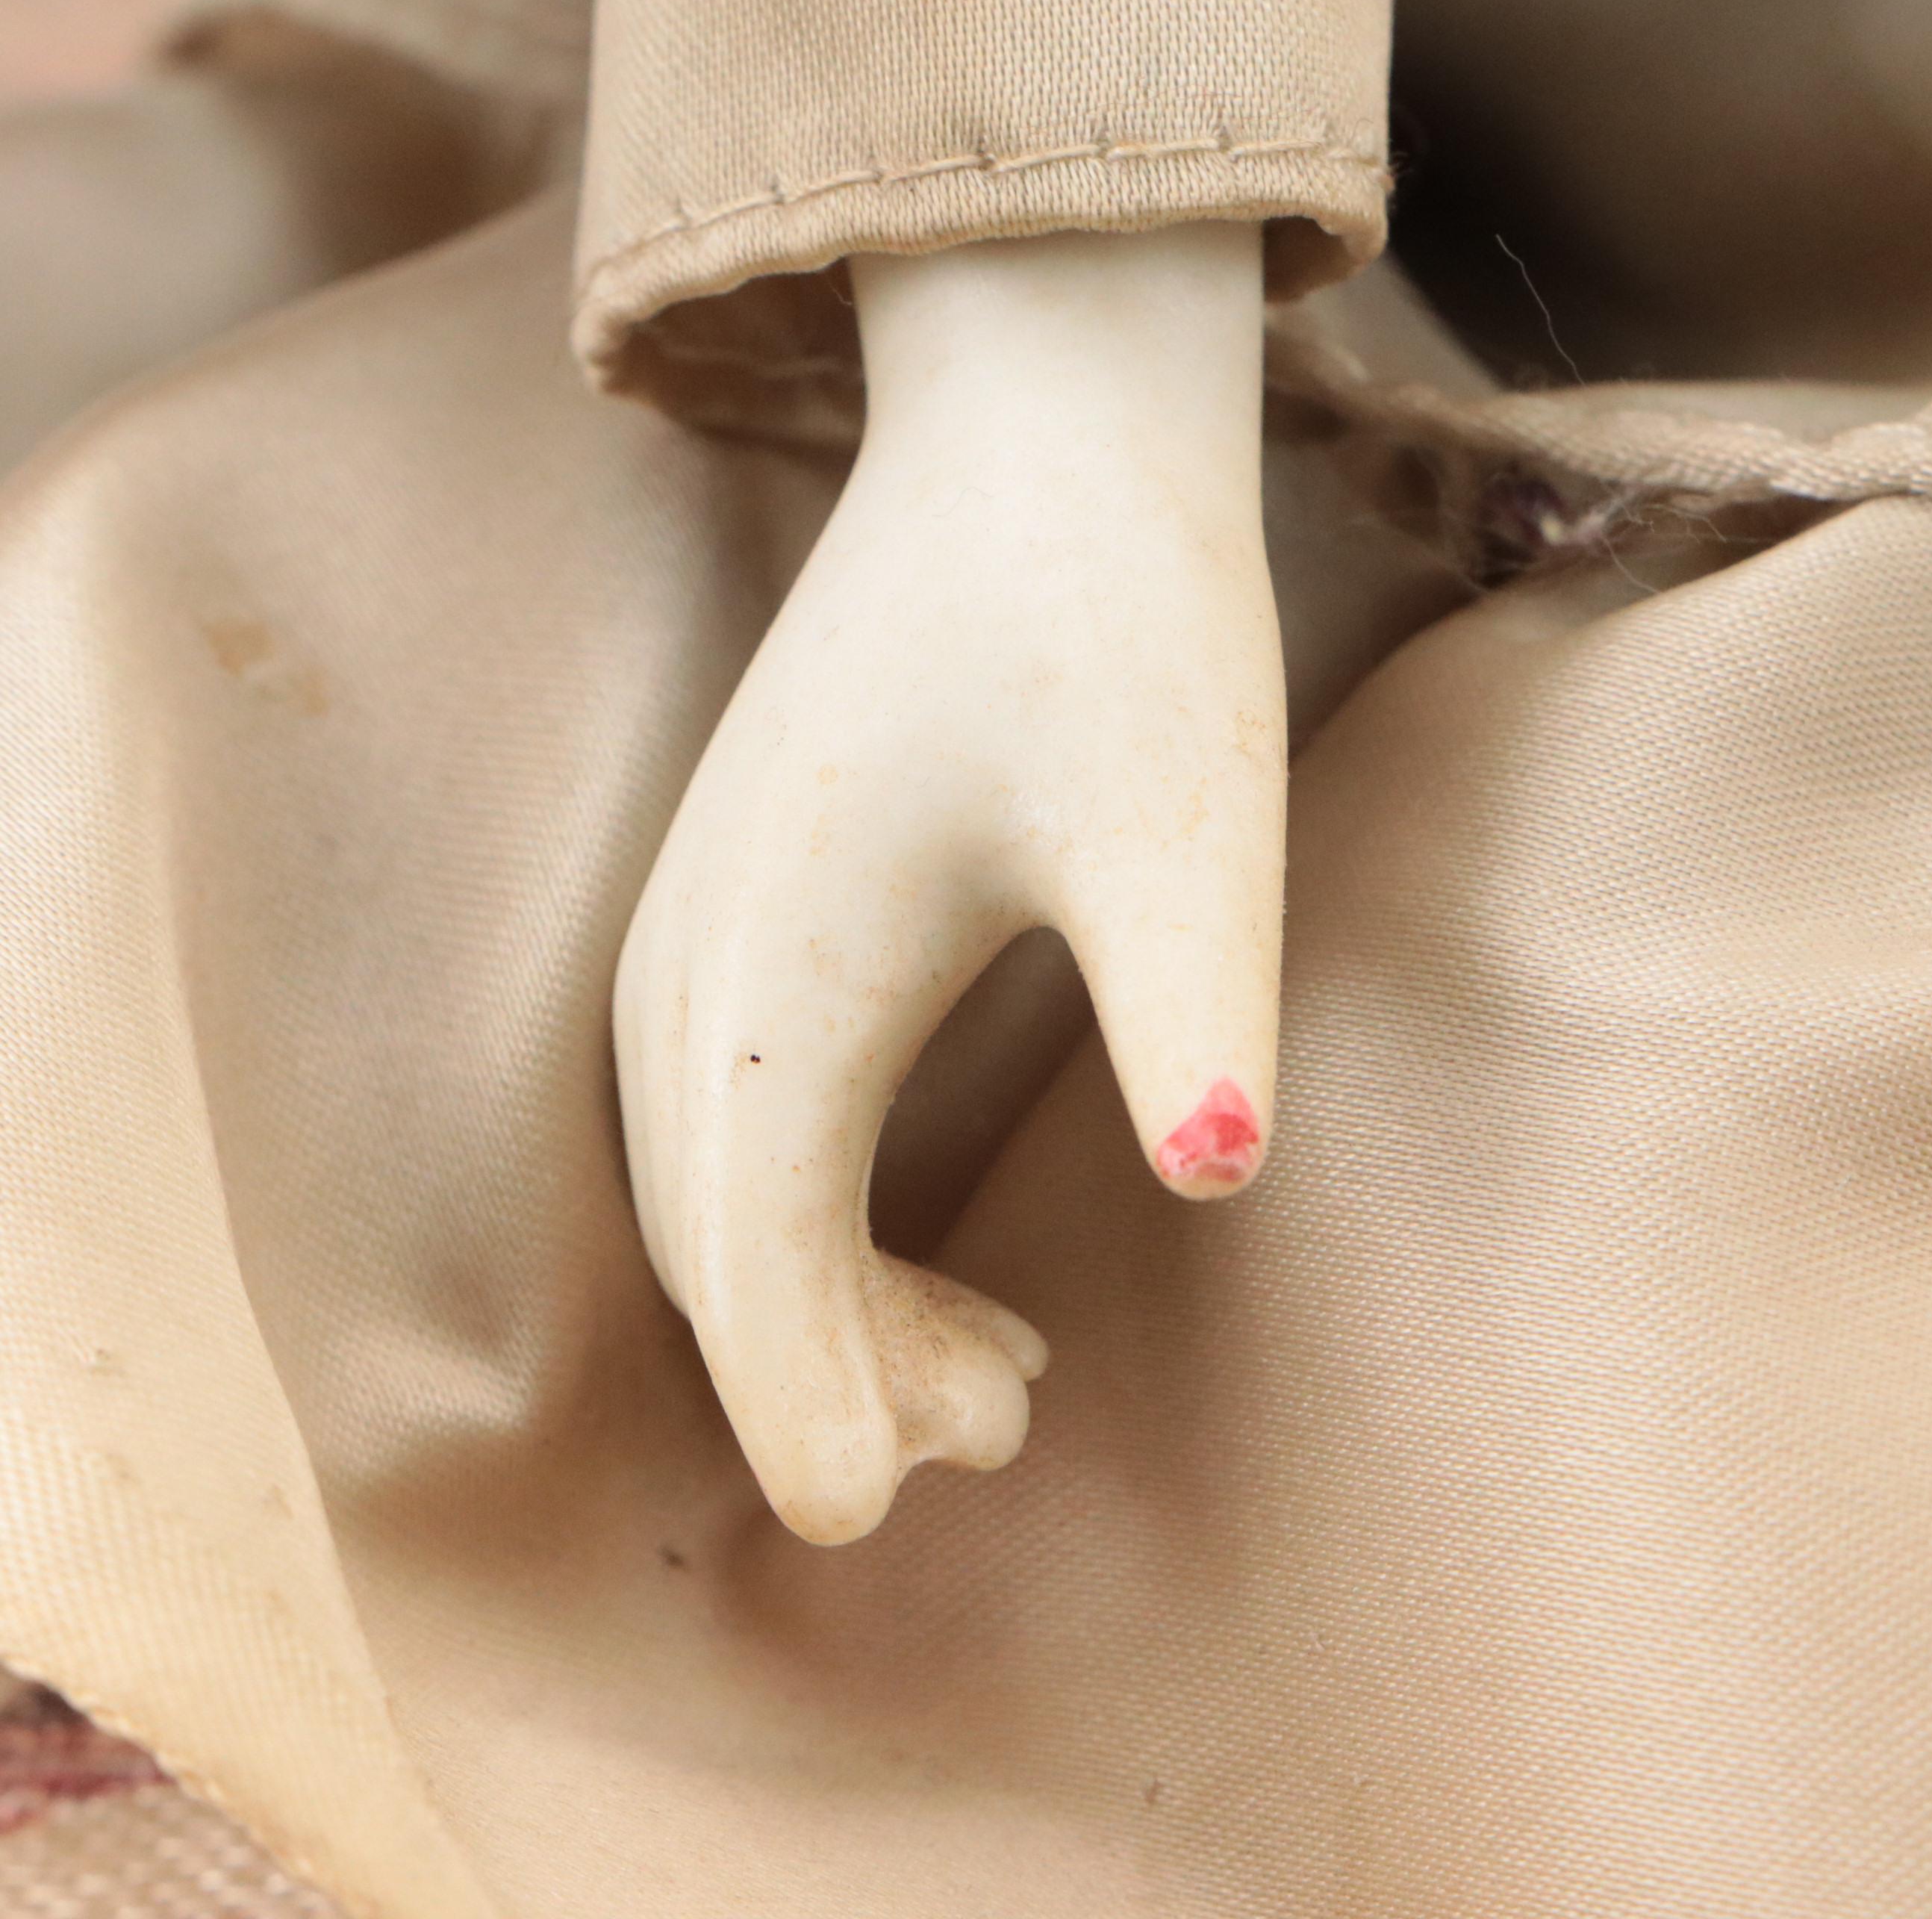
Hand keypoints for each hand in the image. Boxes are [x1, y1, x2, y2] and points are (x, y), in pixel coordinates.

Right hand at [616, 224, 1283, 1541]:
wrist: (1035, 436)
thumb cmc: (1110, 614)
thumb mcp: (1182, 822)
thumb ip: (1189, 1002)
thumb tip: (1215, 1173)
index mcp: (773, 975)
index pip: (755, 1264)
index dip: (811, 1410)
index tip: (877, 1520)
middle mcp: (692, 967)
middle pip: (722, 1252)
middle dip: (836, 1375)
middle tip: (1005, 1424)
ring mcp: (694, 931)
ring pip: (715, 1195)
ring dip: (826, 1306)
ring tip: (989, 1372)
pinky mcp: (736, 904)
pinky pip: (730, 1121)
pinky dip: (808, 1221)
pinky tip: (920, 1249)